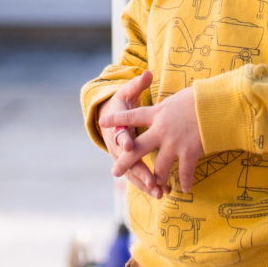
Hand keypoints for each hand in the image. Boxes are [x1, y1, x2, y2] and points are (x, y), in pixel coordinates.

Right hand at [97, 71, 163, 198]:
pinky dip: (147, 185)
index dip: (124, 139)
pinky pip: (137, 176)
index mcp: (117, 126)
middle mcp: (118, 144)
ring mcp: (122, 156)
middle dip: (139, 170)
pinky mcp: (128, 163)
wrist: (106, 118)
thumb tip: (146, 72)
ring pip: (133, 172)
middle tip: (152, 180)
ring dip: (146, 183)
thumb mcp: (127, 92)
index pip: (120, 133)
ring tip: (160, 192)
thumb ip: (137, 85)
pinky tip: (161, 193)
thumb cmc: (121, 104)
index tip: (130, 145)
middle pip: (128, 159)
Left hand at [104, 85, 203, 193]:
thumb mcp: (179, 97)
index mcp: (157, 113)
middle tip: (114, 172)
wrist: (218, 103)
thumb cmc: (202, 96)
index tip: (102, 122)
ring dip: (156, 179)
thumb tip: (167, 106)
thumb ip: (169, 106)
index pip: (132, 116)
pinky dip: (186, 182)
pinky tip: (185, 189)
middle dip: (125, 162)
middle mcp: (161, 130)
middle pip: (137, 149)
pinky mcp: (189, 153)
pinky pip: (184, 173)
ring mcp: (174, 143)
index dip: (117, 119)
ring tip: (154, 187)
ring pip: (159, 167)